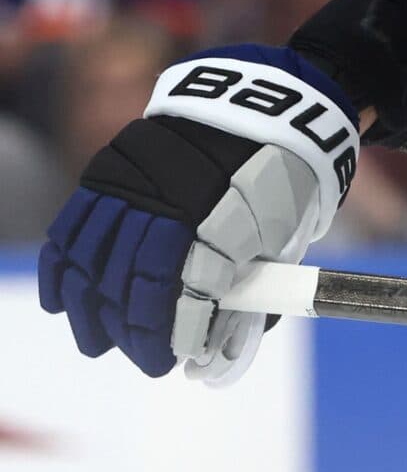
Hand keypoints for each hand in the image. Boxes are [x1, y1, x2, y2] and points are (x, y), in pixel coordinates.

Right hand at [38, 47, 357, 384]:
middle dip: (135, 331)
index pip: (185, 292)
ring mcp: (133, 185)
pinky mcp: (107, 172)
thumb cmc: (277, 183)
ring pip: (95, 261)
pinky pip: (73, 229)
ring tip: (98, 344)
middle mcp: (171, 203)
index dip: (176, 333)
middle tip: (145, 360)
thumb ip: (250, 290)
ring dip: (91, 310)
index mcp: (223, 220)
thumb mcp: (281, 236)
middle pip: (134, 282)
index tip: (176, 361)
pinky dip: (63, 270)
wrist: (259, 110)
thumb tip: (220, 352)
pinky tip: (61, 303)